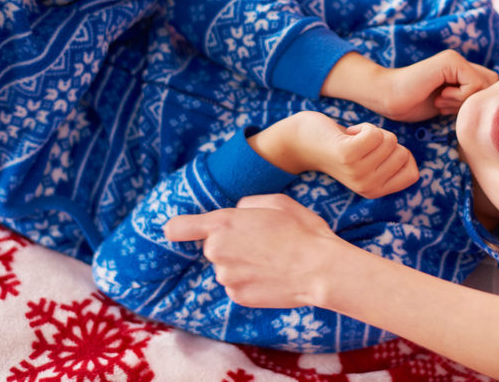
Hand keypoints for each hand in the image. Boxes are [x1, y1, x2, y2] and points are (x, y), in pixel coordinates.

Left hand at [164, 194, 344, 307]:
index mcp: (223, 224)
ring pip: (226, 267)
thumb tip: (238, 213)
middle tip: (262, 240)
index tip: (181, 231)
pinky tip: (272, 275)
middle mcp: (217, 251)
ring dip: (242, 263)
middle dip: (231, 243)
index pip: (178, 228)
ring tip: (273, 258)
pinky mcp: (237, 297)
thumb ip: (247, 204)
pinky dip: (250, 280)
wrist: (320, 269)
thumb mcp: (276, 201)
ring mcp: (226, 277)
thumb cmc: (302, 230)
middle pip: (213, 246)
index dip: (178, 229)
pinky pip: (237, 285)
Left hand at [250, 111, 418, 197]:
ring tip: (350, 140)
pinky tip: (346, 135)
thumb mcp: (369, 163)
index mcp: (376, 191)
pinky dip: (363, 127)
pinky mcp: (347, 156)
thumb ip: (390, 167)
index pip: (413, 172)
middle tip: (357, 145)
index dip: (399, 154)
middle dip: (383, 141)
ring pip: (389, 140)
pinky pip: (376, 133)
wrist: (299, 142)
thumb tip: (414, 170)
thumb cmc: (339, 145)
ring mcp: (357, 173)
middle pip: (402, 152)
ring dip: (370, 132)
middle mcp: (368, 186)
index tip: (376, 153)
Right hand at [379, 50, 498, 121]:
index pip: (490, 86)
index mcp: (461, 71)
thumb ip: (466, 99)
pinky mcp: (451, 61)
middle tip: (448, 105)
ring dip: (464, 100)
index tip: (451, 109)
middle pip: (492, 85)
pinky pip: (474, 84)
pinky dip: (459, 97)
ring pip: (486, 85)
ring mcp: (456, 59)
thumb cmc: (413, 103)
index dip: (475, 102)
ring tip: (441, 101)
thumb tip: (490, 106)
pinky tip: (439, 96)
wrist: (388, 96)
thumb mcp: (448, 104)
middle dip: (474, 101)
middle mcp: (461, 62)